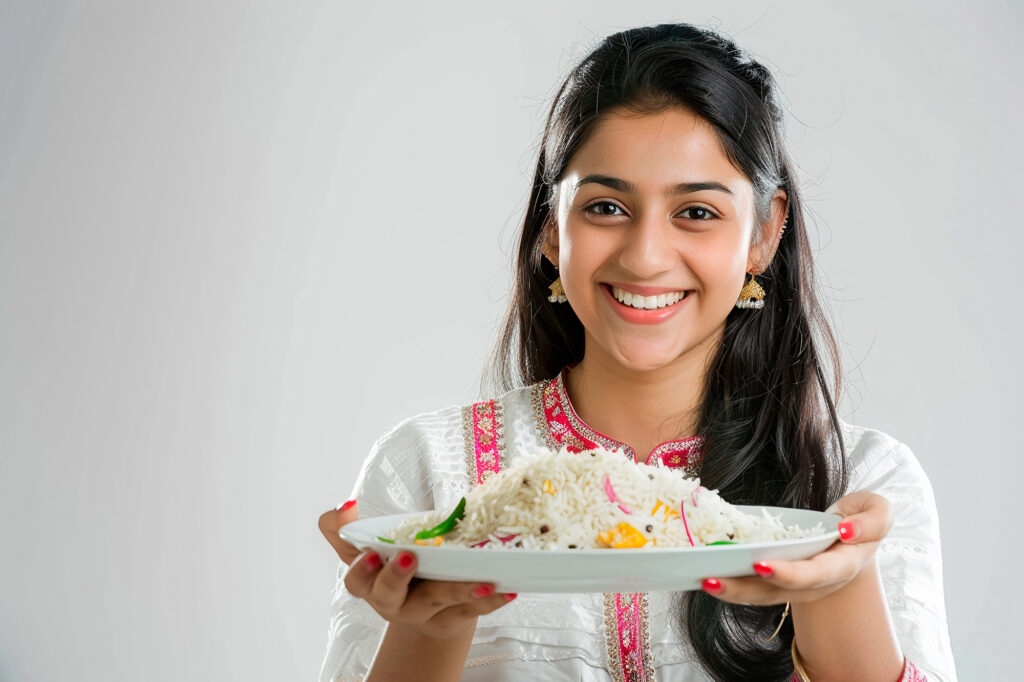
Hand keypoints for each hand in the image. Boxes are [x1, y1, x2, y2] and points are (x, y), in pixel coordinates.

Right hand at [318, 500, 516, 640]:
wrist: (423, 610)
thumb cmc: (390, 568)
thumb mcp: (362, 548)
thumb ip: (343, 526)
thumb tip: (345, 506)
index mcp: (369, 584)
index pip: (356, 581)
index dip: (361, 570)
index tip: (370, 553)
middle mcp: (393, 602)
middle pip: (390, 596)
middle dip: (398, 578)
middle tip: (409, 558)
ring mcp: (424, 613)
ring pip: (438, 602)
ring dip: (459, 591)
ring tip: (481, 580)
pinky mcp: (452, 618)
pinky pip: (471, 611)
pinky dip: (490, 601)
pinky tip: (506, 590)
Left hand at [699, 490, 892, 604]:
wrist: (853, 541)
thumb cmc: (861, 522)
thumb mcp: (877, 512)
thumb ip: (872, 520)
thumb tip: (847, 530)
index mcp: (841, 566)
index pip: (815, 573)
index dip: (790, 573)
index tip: (762, 564)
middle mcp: (815, 582)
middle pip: (778, 592)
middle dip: (744, 588)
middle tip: (713, 579)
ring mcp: (795, 586)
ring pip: (761, 595)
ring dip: (731, 590)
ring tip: (702, 580)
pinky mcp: (778, 581)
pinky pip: (753, 586)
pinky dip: (731, 583)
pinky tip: (706, 574)